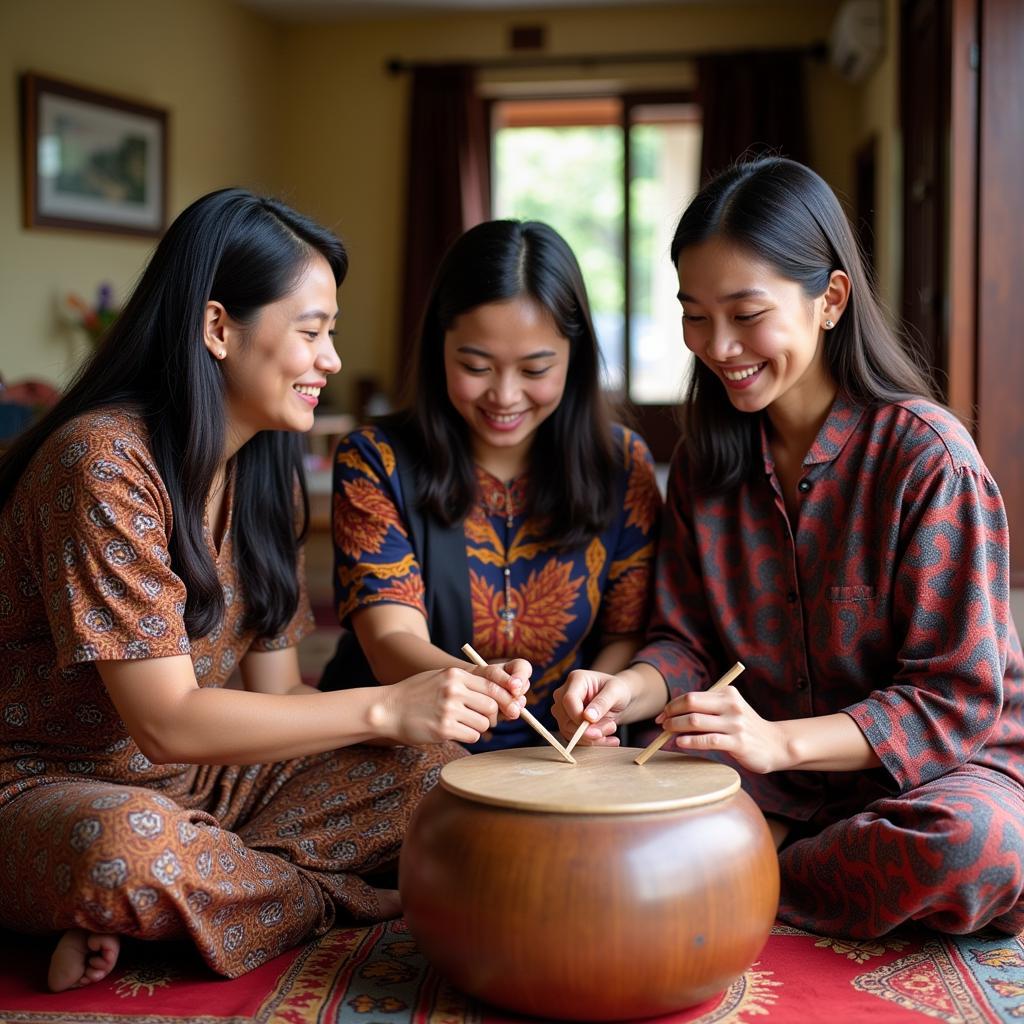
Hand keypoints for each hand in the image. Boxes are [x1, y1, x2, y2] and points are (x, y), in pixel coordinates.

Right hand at [373, 664, 527, 745]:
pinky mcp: (443, 730)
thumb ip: (465, 682)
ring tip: (464, 724)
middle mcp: (454, 690)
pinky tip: (455, 731)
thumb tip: (498, 691)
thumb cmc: (415, 693)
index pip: (493, 686)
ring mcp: (449, 710)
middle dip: (493, 715)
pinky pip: (472, 736)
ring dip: (479, 727)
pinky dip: (469, 736)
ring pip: (484, 723)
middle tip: (484, 718)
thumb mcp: (440, 677)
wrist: (387, 709)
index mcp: (455, 675)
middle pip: (492, 706)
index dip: (506, 698)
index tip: (512, 706)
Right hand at [552, 669, 636, 746]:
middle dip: (589, 731)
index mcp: (576, 679)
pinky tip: (608, 739)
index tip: (597, 727)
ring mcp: (563, 710)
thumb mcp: (616, 692)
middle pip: (566, 718)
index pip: (568, 700)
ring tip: (612, 730)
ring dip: (592, 738)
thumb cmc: (617, 690)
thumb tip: (587, 717)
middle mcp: (564, 694)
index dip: (579, 717)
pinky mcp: (566, 723)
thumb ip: (602, 702)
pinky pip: (574, 738)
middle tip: (612, 728)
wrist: (617, 699)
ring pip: (569, 731)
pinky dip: (592, 742)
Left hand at [657, 686, 786, 773]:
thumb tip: (673, 714)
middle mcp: (731, 705)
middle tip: (662, 724)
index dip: (673, 705)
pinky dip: (690, 741)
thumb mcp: (730, 709)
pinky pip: (708, 740)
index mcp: (727, 693)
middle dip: (671, 713)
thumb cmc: (745, 727)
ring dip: (676, 727)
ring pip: (695, 721)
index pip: (692, 696)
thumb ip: (708, 708)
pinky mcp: (738, 742)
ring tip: (668, 734)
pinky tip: (680, 743)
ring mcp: (735, 724)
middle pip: (691, 703)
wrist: (776, 744)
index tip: (663, 715)